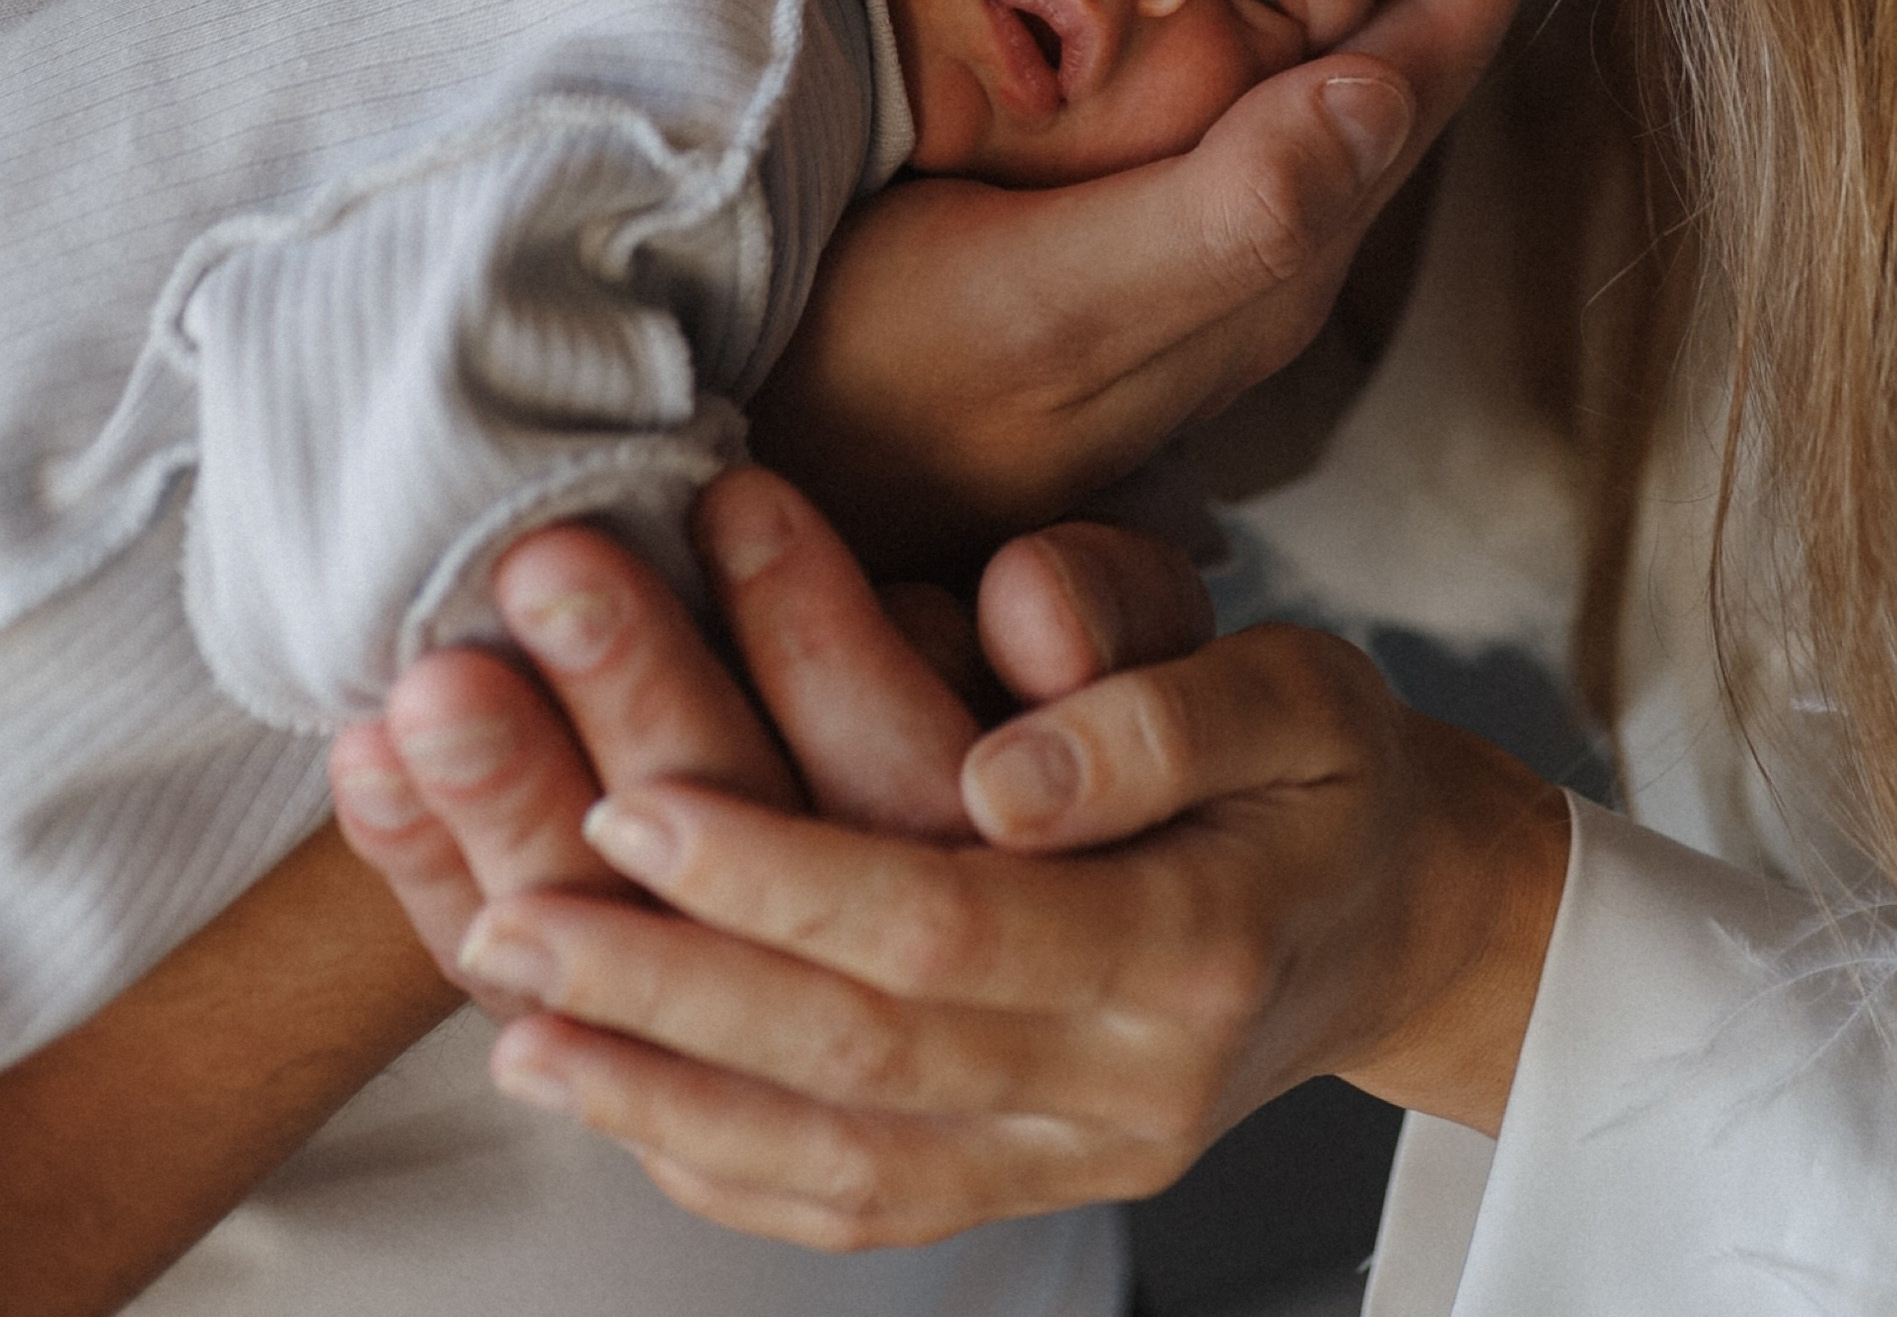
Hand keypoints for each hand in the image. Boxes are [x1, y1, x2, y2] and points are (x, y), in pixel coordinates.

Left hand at [398, 484, 1567, 1250]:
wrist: (1391, 919)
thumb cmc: (1317, 767)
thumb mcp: (1294, 685)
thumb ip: (1158, 701)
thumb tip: (1000, 763)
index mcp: (1194, 941)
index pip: (951, 926)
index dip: (783, 874)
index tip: (633, 796)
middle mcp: (1129, 1087)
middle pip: (862, 1058)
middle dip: (668, 986)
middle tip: (510, 909)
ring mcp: (1073, 1162)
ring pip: (834, 1158)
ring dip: (654, 1088)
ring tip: (506, 1004)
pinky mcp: (1027, 1192)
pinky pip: (853, 1210)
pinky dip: (715, 1163)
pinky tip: (602, 1094)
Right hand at [751, 0, 1606, 565]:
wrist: (752, 492)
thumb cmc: (868, 387)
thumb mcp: (1041, 310)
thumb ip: (1222, 216)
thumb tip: (1385, 89)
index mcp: (1262, 256)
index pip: (1420, 67)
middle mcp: (1254, 258)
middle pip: (1410, 62)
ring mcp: (1184, 252)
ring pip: (1343, 76)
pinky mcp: (1109, 237)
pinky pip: (1258, 93)